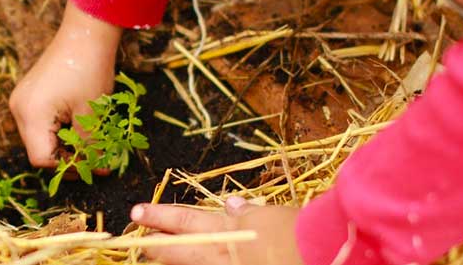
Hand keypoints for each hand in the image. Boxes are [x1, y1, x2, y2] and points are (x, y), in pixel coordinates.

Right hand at [9, 1, 122, 169]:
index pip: (41, 159)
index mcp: (32, 114)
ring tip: (88, 144)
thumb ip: (90, 146)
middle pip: (37, 151)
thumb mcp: (91, 114)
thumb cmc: (90, 71)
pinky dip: (57, 132)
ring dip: (62, 146)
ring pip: (38, 139)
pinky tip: (76, 128)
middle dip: (65, 159)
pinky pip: (38, 124)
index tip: (92, 166)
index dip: (67, 167)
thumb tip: (97, 170)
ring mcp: (21, 102)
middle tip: (93, 160)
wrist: (85, 35)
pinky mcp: (28, 96)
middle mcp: (19, 109)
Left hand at [129, 197, 303, 264]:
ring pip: (195, 264)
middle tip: (137, 241)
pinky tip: (202, 261)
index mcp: (231, 230)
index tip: (137, 212)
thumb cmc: (303, 232)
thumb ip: (250, 212)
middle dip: (155, 246)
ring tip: (160, 253)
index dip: (160, 216)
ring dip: (177, 259)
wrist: (325, 255)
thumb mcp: (274, 215)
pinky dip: (206, 263)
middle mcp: (225, 255)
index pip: (186, 220)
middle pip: (179, 251)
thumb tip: (233, 204)